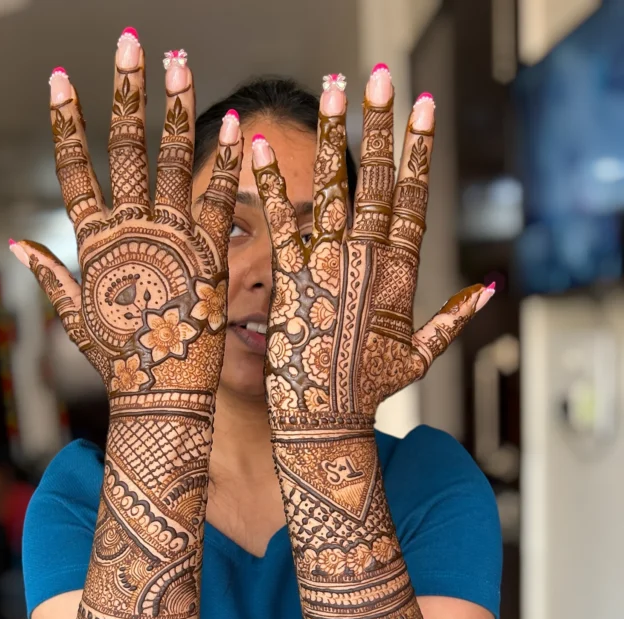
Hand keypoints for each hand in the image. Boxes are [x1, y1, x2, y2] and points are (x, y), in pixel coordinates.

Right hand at [10, 31, 242, 400]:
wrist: (162, 398)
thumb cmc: (119, 363)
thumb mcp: (76, 317)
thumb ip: (50, 274)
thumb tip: (16, 242)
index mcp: (95, 242)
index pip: (74, 170)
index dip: (66, 123)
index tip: (60, 79)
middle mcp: (131, 231)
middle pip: (124, 149)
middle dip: (125, 93)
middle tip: (129, 44)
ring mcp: (172, 239)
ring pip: (172, 159)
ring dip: (175, 107)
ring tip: (176, 62)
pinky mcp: (212, 254)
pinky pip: (221, 197)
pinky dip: (229, 160)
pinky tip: (240, 123)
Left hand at [251, 69, 492, 425]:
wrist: (326, 421)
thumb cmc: (370, 392)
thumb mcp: (420, 355)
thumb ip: (452, 318)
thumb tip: (486, 289)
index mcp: (401, 277)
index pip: (414, 200)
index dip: (419, 151)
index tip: (423, 108)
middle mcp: (368, 264)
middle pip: (379, 183)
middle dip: (380, 126)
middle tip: (381, 77)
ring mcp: (329, 269)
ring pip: (333, 190)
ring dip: (332, 136)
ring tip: (334, 89)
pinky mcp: (290, 280)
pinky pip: (279, 222)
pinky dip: (265, 182)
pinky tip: (252, 144)